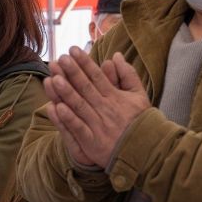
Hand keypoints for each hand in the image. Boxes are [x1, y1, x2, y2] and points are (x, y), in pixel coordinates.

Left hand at [44, 47, 149, 168]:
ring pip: (79, 106)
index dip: (84, 63)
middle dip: (72, 73)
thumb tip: (116, 55)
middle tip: (61, 59)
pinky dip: (69, 119)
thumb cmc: (140, 122)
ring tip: (54, 78)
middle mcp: (104, 108)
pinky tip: (58, 108)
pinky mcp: (92, 142)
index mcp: (114, 96)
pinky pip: (79, 128)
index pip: (96, 76)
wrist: (147, 151)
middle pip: (85, 88)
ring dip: (66, 92)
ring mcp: (98, 125)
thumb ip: (127, 75)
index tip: (73, 50)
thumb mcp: (138, 95)